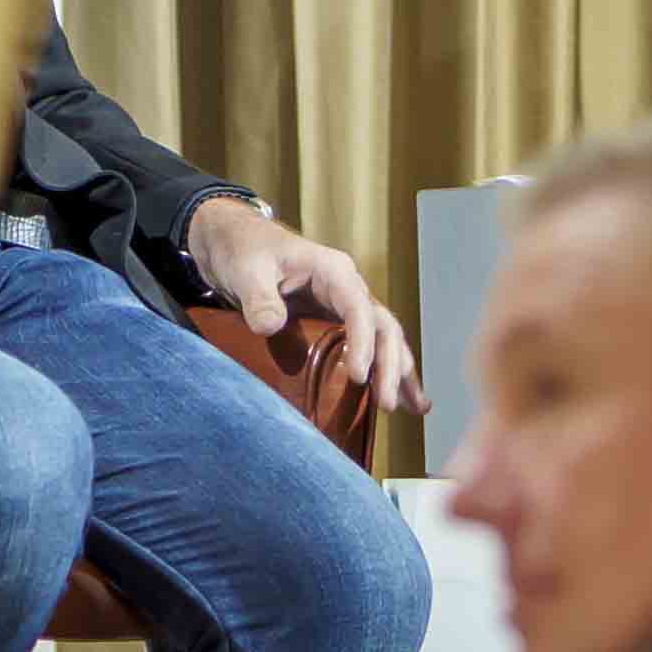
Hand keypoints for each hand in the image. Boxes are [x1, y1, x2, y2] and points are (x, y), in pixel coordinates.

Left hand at [188, 196, 419, 418]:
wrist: (234, 242)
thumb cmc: (242, 250)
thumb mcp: (246, 271)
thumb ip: (259, 298)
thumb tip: (271, 327)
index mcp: (333, 271)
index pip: (359, 308)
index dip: (364, 343)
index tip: (358, 377)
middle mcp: (348, 288)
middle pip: (383, 327)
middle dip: (389, 366)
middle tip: (387, 405)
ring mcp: (346, 306)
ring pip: (385, 339)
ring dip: (400, 372)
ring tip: (417, 408)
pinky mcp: (337, 324)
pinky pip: (370, 346)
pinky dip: (386, 371)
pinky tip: (403, 398)